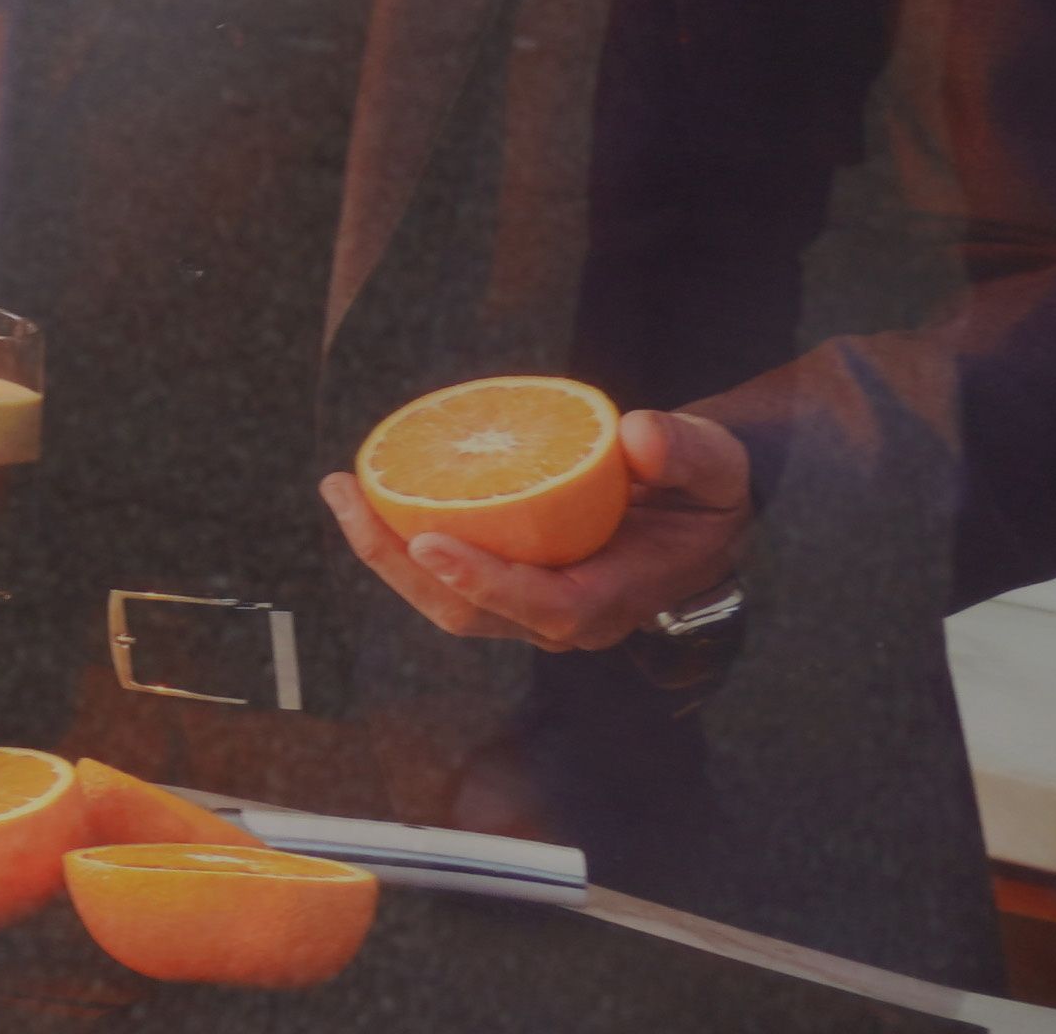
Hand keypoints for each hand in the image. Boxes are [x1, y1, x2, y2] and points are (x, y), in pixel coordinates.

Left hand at [321, 406, 753, 651]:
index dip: (484, 580)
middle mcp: (565, 618)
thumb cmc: (706, 487)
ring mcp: (532, 605)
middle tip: (348, 499)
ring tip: (341, 492)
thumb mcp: (714, 464)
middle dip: (400, 564)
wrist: (700, 507)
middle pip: (469, 613)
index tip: (430, 539)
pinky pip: (447, 573)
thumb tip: (638, 437)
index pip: (542, 606)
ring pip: (445, 600)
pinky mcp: (512, 581)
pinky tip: (368, 493)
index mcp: (613, 600)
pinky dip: (403, 539)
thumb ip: (686, 452)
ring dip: (386, 553)